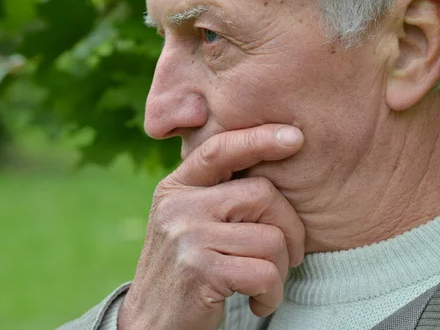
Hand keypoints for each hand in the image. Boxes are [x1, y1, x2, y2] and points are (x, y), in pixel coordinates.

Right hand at [118, 125, 305, 329]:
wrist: (152, 322)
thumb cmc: (185, 269)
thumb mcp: (188, 222)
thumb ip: (215, 194)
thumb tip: (271, 162)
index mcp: (176, 188)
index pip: (219, 150)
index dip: (258, 138)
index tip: (295, 137)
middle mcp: (178, 205)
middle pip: (263, 194)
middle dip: (290, 229)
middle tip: (289, 255)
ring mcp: (186, 236)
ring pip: (271, 239)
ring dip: (281, 270)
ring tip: (263, 284)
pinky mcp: (199, 270)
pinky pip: (264, 273)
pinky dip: (271, 294)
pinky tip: (256, 301)